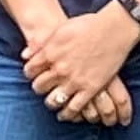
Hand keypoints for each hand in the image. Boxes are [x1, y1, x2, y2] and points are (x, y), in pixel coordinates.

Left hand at [19, 0, 139, 117]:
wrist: (114, 28)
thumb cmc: (89, 25)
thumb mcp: (61, 30)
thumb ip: (42, 44)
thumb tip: (25, 55)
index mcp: (50, 52)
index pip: (30, 71)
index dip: (31, 74)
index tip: (35, 75)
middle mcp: (59, 69)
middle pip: (39, 87)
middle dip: (39, 88)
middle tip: (44, 87)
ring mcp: (74, 80)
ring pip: (53, 100)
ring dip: (51, 102)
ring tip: (53, 102)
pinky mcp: (90, 89)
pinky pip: (74, 108)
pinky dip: (67, 114)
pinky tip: (65, 114)